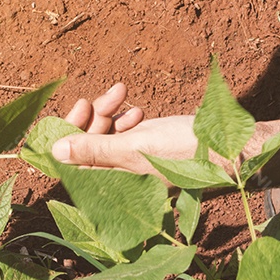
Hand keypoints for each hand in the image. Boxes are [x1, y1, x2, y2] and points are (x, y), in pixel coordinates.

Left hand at [52, 83, 198, 174]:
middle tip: (103, 98)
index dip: (69, 133)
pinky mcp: (141, 146)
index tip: (80, 107)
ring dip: (108, 111)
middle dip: (92, 117)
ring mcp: (129, 160)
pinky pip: (119, 130)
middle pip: (85, 143)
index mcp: (111, 185)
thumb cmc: (183, 153)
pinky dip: (124, 116)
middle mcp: (116, 175)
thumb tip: (54, 151)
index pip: (72, 162)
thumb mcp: (135, 149)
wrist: (226, 148)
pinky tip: (137, 109)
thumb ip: (95, 151)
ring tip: (123, 94)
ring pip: (102, 132)